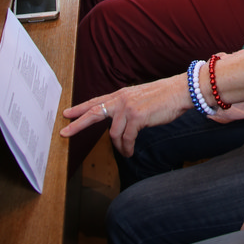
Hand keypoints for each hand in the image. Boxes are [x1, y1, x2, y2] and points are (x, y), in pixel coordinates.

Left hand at [60, 74, 189, 156]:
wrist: (180, 91)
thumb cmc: (164, 97)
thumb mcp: (140, 98)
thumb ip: (127, 107)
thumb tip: (119, 123)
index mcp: (121, 94)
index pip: (96, 101)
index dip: (80, 109)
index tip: (67, 113)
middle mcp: (121, 99)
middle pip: (93, 113)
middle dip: (77, 124)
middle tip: (64, 132)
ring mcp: (128, 108)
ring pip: (113, 134)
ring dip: (118, 147)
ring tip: (125, 152)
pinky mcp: (137, 117)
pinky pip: (126, 139)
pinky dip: (127, 148)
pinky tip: (130, 152)